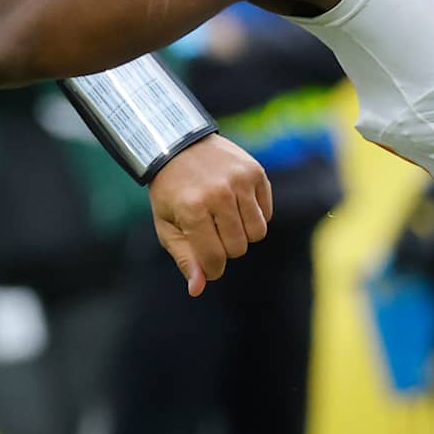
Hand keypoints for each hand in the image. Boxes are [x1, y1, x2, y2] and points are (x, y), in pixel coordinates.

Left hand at [147, 134, 272, 296]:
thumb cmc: (171, 190)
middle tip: (209, 230)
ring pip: (257, 234)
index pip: (214, 258)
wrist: (178, 145)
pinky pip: (266, 214)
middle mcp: (218, 194)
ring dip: (242, 233)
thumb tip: (198, 288)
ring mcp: (239, 181)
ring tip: (223, 217)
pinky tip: (235, 203)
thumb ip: (184, 256)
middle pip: (238, 248)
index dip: (212, 268)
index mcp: (192, 208)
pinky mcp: (256, 172)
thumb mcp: (166, 223)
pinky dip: (254, 215)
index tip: (206, 262)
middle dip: (225, 248)